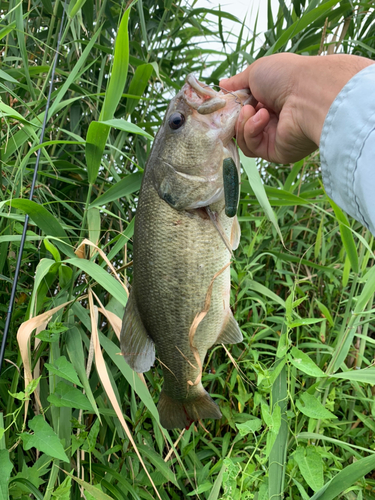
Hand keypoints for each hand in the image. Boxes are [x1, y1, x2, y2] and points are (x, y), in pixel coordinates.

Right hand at [220, 53, 373, 163]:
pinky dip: (252, 131)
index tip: (224, 101)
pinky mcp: (276, 152)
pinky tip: (263, 117)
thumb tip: (222, 84)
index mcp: (271, 100)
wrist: (309, 94)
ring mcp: (274, 137)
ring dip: (243, 123)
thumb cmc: (286, 76)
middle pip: (241, 127)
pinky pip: (252, 147)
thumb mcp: (256, 72)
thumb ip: (237, 82)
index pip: (244, 109)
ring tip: (253, 109)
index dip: (232, 107)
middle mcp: (273, 120)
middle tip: (236, 107)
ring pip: (244, 140)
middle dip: (235, 117)